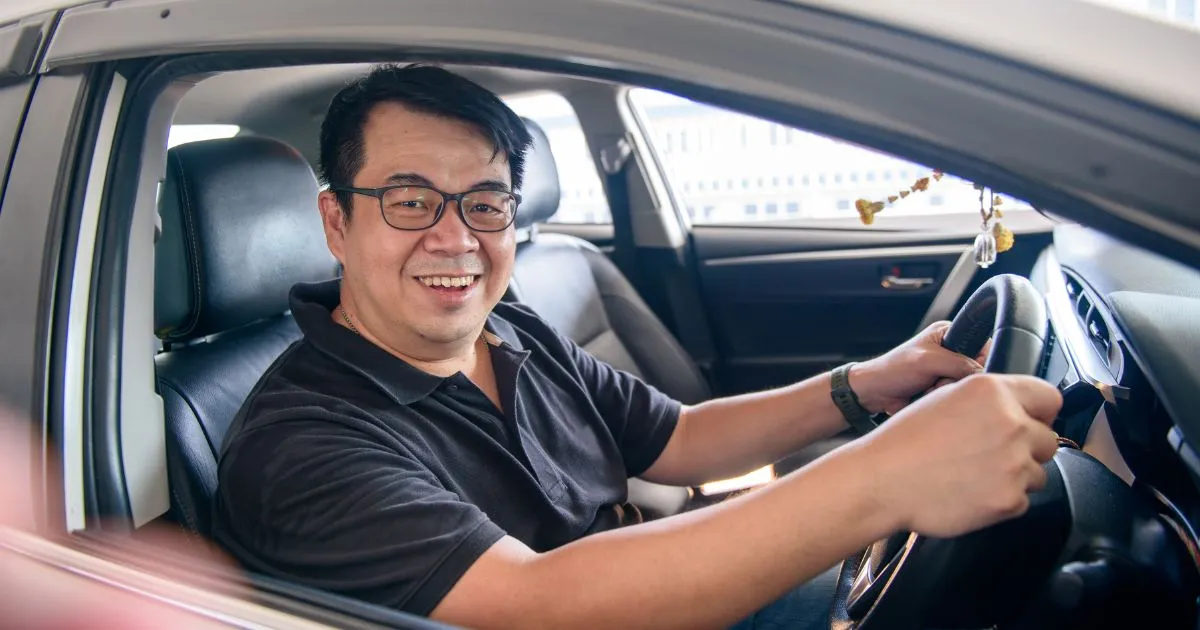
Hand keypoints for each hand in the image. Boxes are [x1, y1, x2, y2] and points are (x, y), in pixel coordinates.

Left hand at [849, 321, 988, 414]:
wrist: (873, 392)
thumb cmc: (893, 369)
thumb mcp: (927, 361)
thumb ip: (959, 364)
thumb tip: (983, 374)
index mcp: (948, 333)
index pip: (982, 345)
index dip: (980, 362)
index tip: (966, 373)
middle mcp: (950, 350)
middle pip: (976, 369)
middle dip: (958, 379)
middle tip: (938, 381)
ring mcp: (946, 369)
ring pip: (965, 385)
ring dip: (949, 390)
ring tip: (929, 388)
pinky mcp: (941, 386)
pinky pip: (955, 395)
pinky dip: (943, 398)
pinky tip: (927, 395)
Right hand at [858, 373, 1061, 537]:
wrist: (882, 482)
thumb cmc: (905, 442)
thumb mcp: (946, 398)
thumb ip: (990, 399)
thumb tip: (1021, 409)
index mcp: (993, 392)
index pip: (1050, 398)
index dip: (1038, 411)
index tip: (1029, 421)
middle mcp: (1011, 424)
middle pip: (1047, 438)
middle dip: (1026, 447)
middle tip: (989, 453)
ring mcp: (1014, 464)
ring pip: (1037, 472)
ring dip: (1015, 475)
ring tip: (974, 473)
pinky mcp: (1010, 499)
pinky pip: (1022, 500)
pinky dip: (1001, 499)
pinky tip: (971, 491)